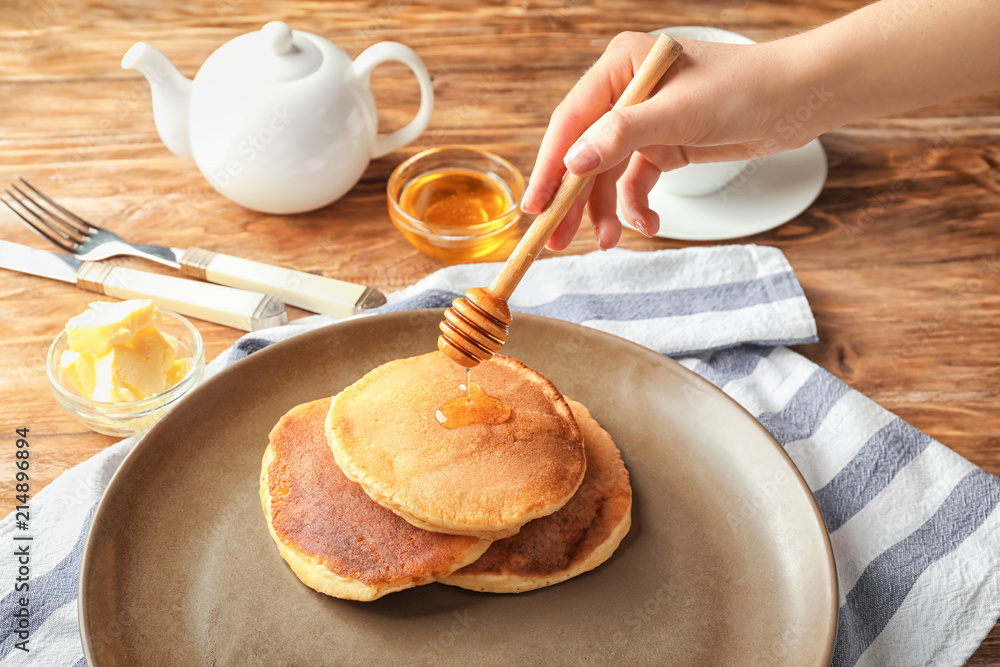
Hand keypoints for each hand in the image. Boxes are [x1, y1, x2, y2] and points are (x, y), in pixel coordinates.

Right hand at [521, 31, 811, 249]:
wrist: (799, 100)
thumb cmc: (745, 89)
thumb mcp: (678, 113)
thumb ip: (621, 136)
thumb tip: (572, 164)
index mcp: (620, 68)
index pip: (571, 123)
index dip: (550, 168)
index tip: (536, 207)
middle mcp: (626, 93)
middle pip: (584, 153)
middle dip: (573, 199)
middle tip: (556, 238)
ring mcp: (644, 122)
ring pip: (608, 174)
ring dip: (606, 209)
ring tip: (607, 241)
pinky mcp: (663, 146)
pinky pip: (636, 182)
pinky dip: (638, 205)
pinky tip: (647, 223)